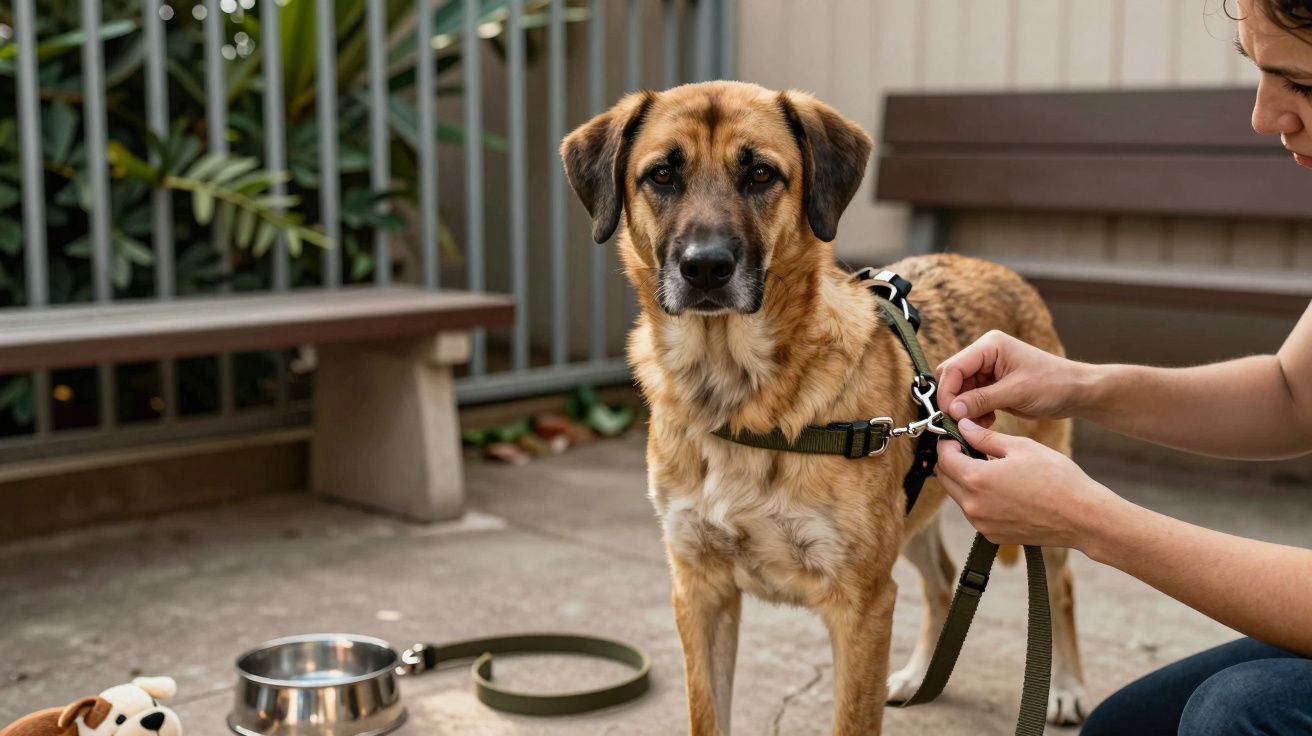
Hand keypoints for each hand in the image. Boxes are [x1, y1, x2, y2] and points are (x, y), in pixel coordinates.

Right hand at [936, 330, 1088, 427]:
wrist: (1076, 392)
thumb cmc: (1053, 383)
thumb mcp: (1016, 392)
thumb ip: (981, 400)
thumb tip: (952, 410)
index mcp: (989, 346)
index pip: (954, 367)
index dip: (948, 391)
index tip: (949, 414)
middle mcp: (985, 355)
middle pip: (953, 378)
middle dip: (954, 401)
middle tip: (959, 422)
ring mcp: (988, 370)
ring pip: (961, 392)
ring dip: (965, 410)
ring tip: (977, 424)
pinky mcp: (992, 386)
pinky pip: (972, 400)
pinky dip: (974, 413)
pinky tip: (986, 421)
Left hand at [936, 418, 1117, 548]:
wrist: (1081, 517)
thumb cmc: (1056, 478)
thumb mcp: (1020, 447)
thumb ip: (985, 437)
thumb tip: (963, 426)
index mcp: (975, 479)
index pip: (944, 457)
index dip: (948, 442)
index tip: (958, 435)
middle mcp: (972, 505)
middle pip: (946, 478)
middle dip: (953, 461)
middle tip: (972, 449)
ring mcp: (981, 523)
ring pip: (959, 496)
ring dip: (966, 480)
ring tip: (991, 468)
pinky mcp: (992, 535)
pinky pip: (975, 513)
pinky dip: (979, 499)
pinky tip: (1002, 490)